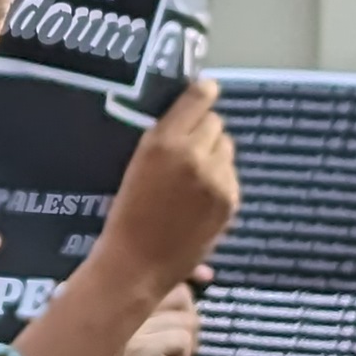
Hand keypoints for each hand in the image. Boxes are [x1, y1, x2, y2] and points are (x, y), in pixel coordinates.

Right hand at [98, 82, 238, 285]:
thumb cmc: (124, 213)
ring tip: (193, 176)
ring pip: (226, 148)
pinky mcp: (229, 200)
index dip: (202, 92)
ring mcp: (216, 179)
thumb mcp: (135, 164)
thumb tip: (192, 115)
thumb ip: (166, 138)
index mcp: (163, 142)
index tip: (203, 91)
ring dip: (214, 154)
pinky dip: (219, 180)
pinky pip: (231, 175)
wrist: (136, 263)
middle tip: (188, 147)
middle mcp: (194, 154)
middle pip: (215, 122)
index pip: (198, 98)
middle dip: (204, 130)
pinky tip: (199, 198)